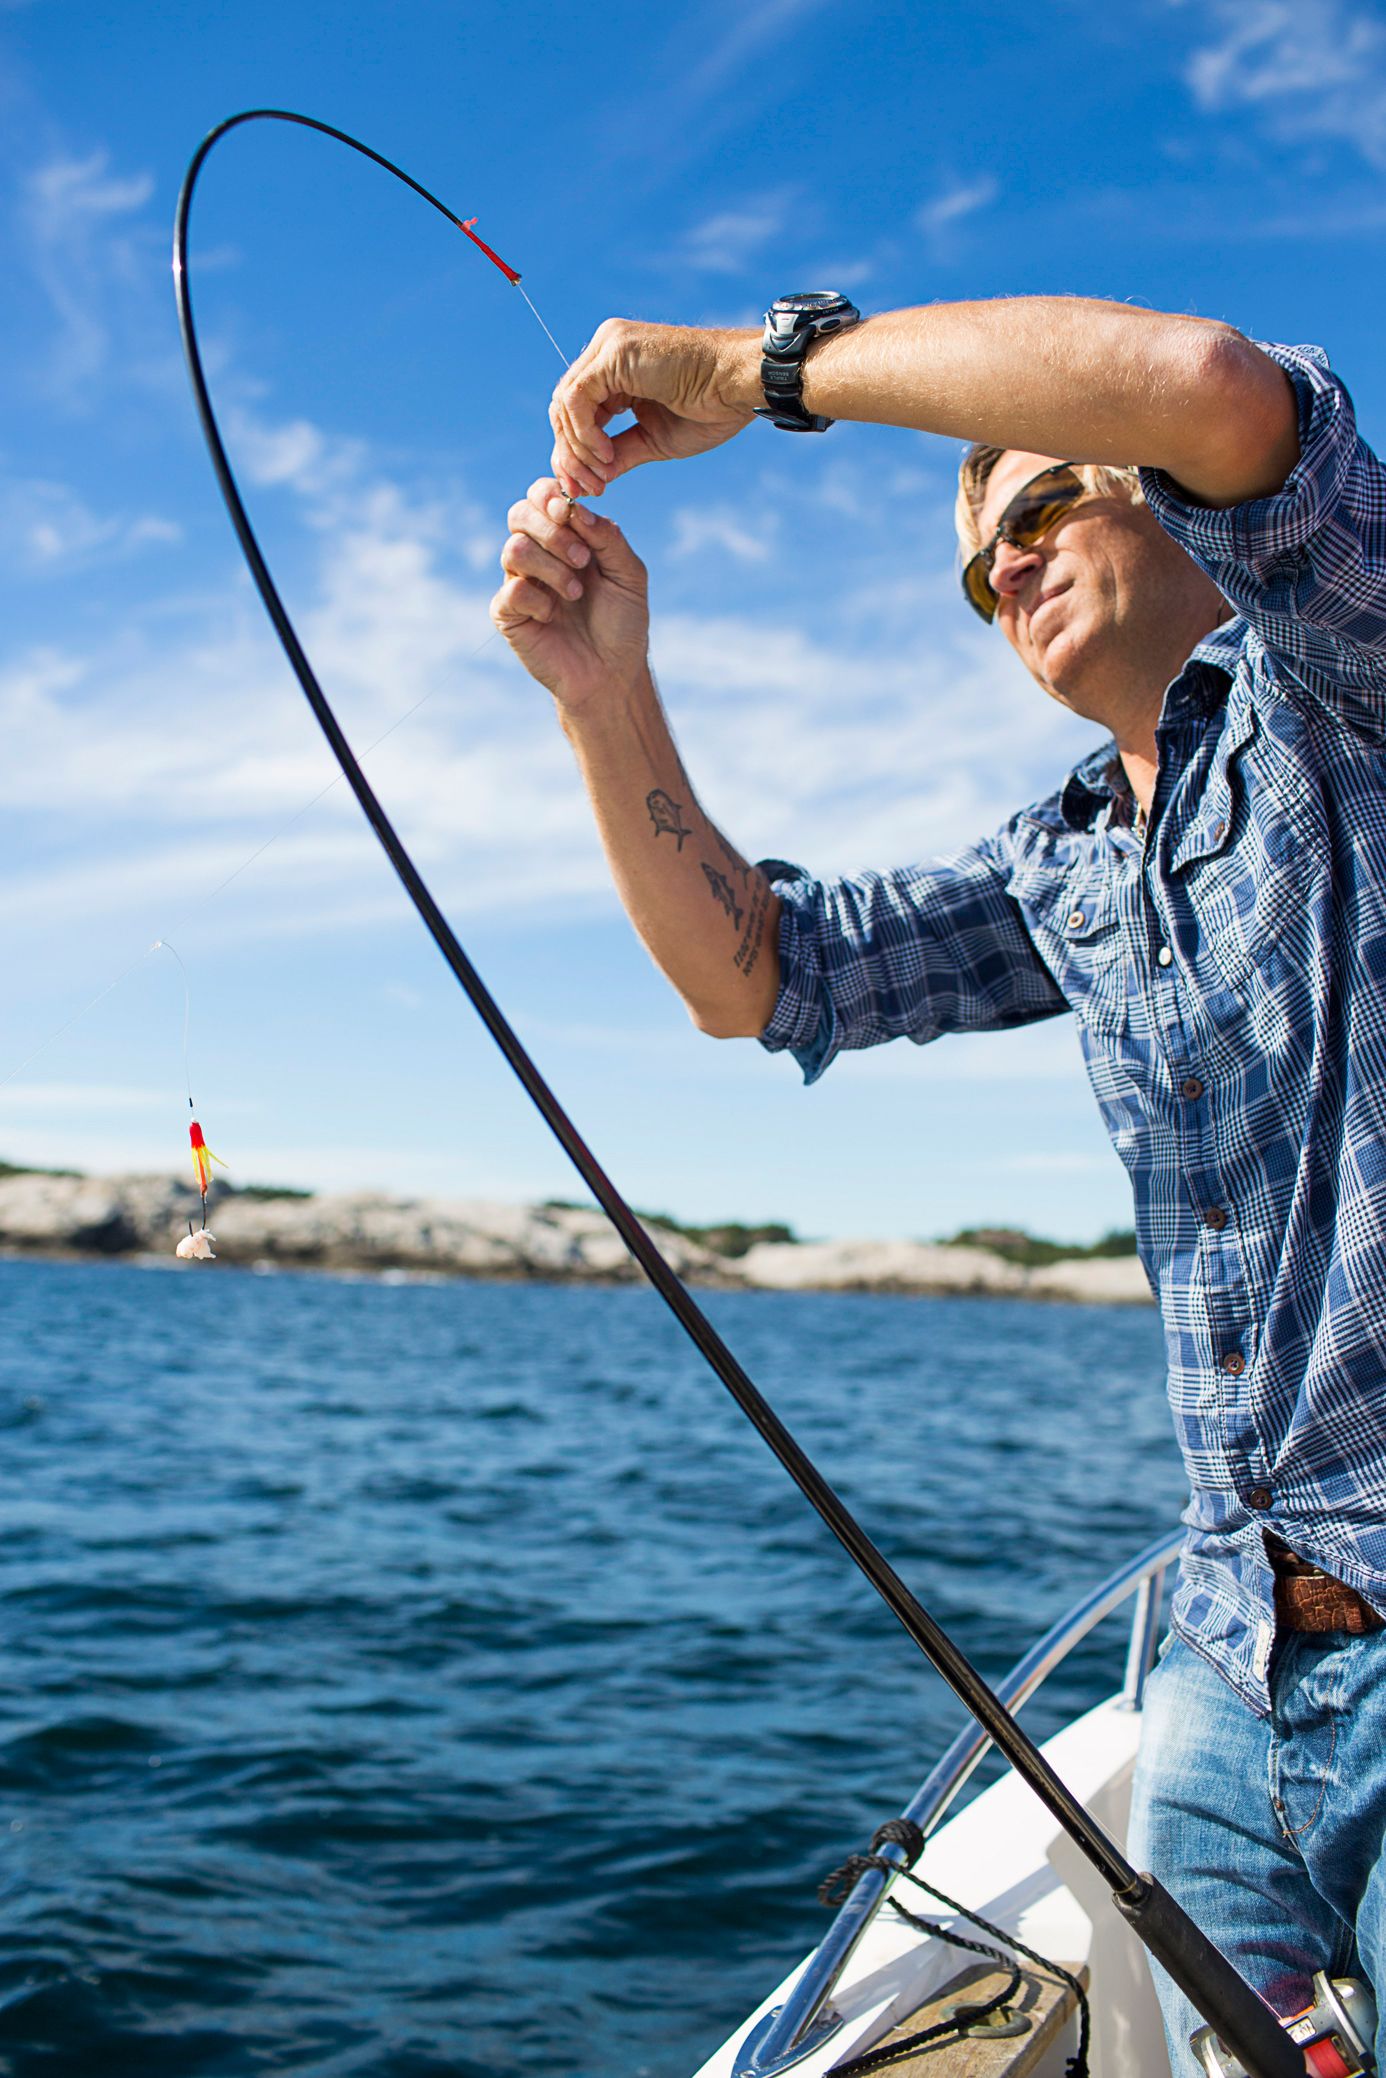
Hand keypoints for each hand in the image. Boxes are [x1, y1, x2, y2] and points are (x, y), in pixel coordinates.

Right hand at [490, 478, 649, 711]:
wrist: (611, 674)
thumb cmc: (622, 623)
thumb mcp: (629, 575)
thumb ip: (608, 538)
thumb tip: (577, 510)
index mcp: (566, 537)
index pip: (541, 496)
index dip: (549, 496)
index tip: (568, 512)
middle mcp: (538, 554)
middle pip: (519, 514)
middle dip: (551, 531)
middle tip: (582, 559)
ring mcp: (520, 582)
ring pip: (513, 549)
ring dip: (549, 567)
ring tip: (575, 593)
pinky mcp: (508, 614)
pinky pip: (510, 591)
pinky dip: (536, 600)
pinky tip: (553, 617)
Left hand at [549, 319, 756, 496]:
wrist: (739, 386)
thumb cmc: (709, 409)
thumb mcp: (654, 440)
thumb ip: (619, 454)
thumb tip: (592, 480)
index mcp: (616, 368)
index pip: (576, 410)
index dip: (574, 452)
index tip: (585, 488)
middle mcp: (607, 351)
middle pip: (564, 408)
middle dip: (569, 455)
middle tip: (583, 490)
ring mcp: (608, 347)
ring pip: (564, 404)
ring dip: (576, 449)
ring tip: (599, 477)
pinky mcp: (613, 353)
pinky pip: (576, 398)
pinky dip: (583, 432)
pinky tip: (605, 455)